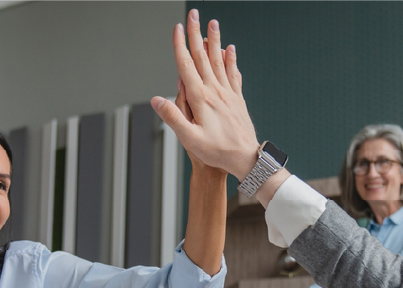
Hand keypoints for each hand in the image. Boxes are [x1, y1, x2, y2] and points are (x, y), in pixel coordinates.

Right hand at [152, 9, 258, 179]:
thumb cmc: (218, 151)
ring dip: (214, 40)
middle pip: (202, 56)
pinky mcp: (237, 99)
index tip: (177, 28)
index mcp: (201, 98)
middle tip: (193, 14)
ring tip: (213, 23)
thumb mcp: (190, 139)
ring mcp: (228, 93)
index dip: (180, 45)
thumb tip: (156, 100)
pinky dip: (230, 59)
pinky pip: (233, 74)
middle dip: (196, 33)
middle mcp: (215, 91)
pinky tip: (230, 50)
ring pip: (219, 61)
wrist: (246, 157)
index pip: (187, 66)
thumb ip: (173, 117)